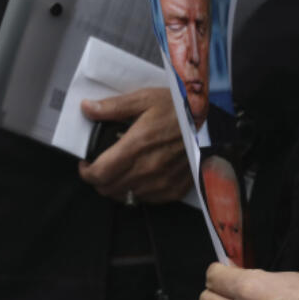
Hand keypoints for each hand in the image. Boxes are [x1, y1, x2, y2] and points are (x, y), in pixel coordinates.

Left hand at [78, 87, 190, 203]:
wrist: (213, 121)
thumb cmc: (178, 108)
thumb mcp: (144, 99)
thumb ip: (112, 107)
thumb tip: (87, 108)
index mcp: (136, 146)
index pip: (99, 174)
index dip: (86, 173)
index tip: (85, 164)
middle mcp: (148, 169)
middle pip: (108, 189)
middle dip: (98, 180)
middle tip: (100, 168)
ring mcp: (162, 182)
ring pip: (125, 197)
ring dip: (116, 187)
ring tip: (119, 172)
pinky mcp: (174, 189)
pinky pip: (146, 200)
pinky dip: (137, 192)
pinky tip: (139, 177)